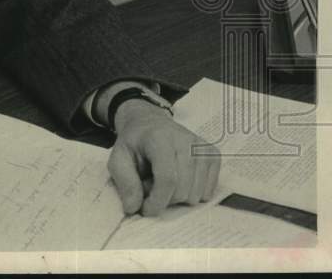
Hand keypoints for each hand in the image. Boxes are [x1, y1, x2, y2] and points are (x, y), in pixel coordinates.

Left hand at [107, 99, 220, 216]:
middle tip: (150, 187)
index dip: (157, 201)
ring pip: (196, 194)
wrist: (150, 122)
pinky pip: (208, 192)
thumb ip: (125, 182)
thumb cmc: (134, 143)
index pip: (167, 179)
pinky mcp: (213, 156)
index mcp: (160, 138)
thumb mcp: (118, 158)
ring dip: (177, 197)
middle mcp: (186, 141)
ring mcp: (203, 148)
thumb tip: (134, 208)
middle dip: (164, 199)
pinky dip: (191, 193)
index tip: (146, 209)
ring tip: (163, 181)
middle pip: (182, 190)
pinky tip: (179, 179)